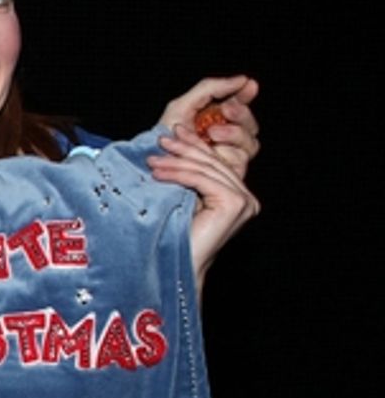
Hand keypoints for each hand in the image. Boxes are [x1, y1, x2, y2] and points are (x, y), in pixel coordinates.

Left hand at [147, 123, 259, 296]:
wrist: (176, 267)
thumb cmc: (174, 237)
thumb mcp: (182, 197)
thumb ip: (186, 175)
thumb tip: (171, 141)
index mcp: (236, 194)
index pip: (214, 163)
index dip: (194, 144)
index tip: (173, 130)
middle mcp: (246, 198)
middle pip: (211, 163)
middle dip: (183, 149)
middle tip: (159, 139)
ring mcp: (244, 201)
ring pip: (205, 170)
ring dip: (174, 162)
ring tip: (151, 159)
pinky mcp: (235, 204)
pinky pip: (202, 180)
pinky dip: (178, 174)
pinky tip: (158, 173)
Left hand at [157, 75, 258, 179]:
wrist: (155, 163)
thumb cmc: (164, 137)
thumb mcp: (182, 107)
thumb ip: (210, 88)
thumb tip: (242, 79)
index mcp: (217, 120)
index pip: (240, 105)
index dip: (246, 94)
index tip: (248, 84)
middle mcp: (227, 139)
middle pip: (251, 124)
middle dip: (242, 113)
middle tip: (227, 109)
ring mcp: (229, 157)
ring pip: (250, 142)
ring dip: (234, 133)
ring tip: (212, 133)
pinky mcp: (229, 173)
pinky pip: (240, 159)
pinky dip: (227, 150)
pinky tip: (212, 146)